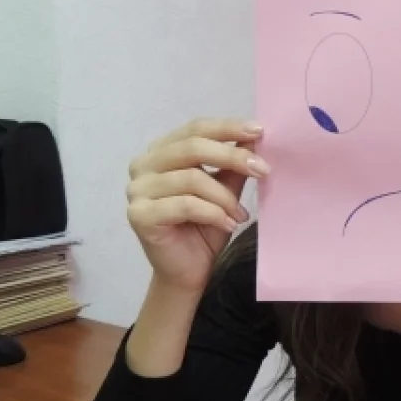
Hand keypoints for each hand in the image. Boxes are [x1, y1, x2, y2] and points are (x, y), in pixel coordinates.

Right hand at [126, 118, 268, 292]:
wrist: (187, 273)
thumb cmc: (203, 230)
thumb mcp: (224, 191)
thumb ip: (232, 165)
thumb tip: (253, 137)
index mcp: (161, 152)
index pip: (195, 129)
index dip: (227, 127)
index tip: (259, 131)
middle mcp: (144, 165)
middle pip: (192, 147)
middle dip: (232, 157)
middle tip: (263, 171)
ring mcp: (137, 190)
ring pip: (192, 179)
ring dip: (225, 197)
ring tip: (241, 214)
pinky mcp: (139, 215)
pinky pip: (185, 205)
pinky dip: (213, 213)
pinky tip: (229, 224)